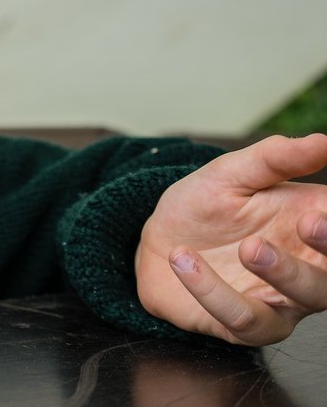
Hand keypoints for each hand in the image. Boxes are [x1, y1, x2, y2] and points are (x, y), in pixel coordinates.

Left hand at [135, 133, 326, 344]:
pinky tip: (182, 260)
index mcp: (313, 226)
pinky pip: (242, 317)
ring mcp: (282, 300)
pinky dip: (212, 289)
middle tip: (308, 222)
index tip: (322, 208)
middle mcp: (309, 268)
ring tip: (247, 246)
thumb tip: (323, 141)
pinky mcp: (246, 325)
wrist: (156, 241)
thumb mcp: (231, 173)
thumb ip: (275, 159)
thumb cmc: (204, 207)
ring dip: (282, 272)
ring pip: (305, 297)